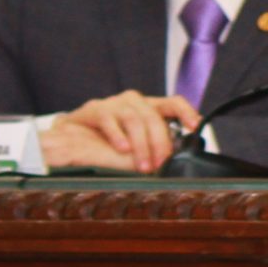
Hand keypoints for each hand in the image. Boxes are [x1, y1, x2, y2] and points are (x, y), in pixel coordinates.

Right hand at [42, 91, 203, 172]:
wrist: (71, 133)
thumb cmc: (109, 137)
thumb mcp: (136, 139)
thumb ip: (153, 142)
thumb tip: (176, 159)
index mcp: (148, 106)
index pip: (173, 103)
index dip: (186, 112)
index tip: (195, 126)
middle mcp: (134, 101)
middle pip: (153, 117)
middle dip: (160, 143)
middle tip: (162, 163)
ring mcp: (114, 103)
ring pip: (134, 120)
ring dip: (141, 145)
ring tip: (143, 165)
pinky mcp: (94, 109)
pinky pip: (108, 120)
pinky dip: (117, 135)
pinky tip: (122, 148)